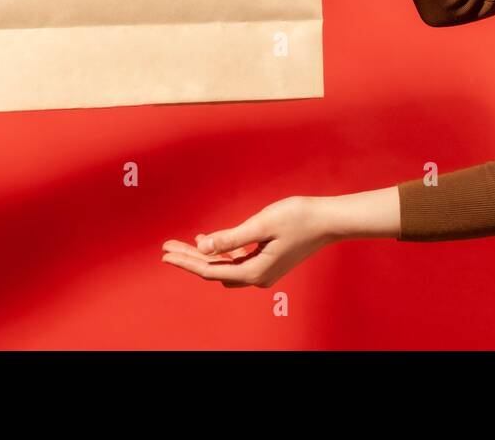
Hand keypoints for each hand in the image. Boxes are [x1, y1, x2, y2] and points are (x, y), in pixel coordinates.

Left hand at [161, 196, 332, 287]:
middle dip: (190, 259)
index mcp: (255, 271)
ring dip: (205, 256)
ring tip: (184, 243)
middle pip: (214, 271)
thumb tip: (204, 246)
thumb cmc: (299, 218)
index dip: (185, 261)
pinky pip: (238, 261)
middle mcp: (258, 276)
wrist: (329, 220)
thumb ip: (231, 237)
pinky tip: (213, 241)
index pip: (210, 270)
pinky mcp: (269, 262)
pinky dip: (222, 252)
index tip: (165, 254)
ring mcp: (264, 271)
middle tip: (167, 248)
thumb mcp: (261, 225)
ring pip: (225, 267)